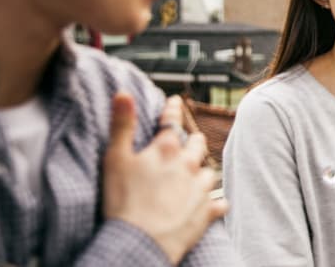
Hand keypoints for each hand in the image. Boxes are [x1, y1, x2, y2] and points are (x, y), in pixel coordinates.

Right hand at [102, 92, 227, 263]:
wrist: (140, 242)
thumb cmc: (123, 200)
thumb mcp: (115, 158)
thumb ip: (122, 124)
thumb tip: (123, 92)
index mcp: (166, 150)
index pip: (171, 122)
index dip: (173, 109)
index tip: (175, 101)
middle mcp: (187, 165)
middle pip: (196, 144)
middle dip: (193, 141)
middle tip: (190, 141)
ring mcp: (199, 188)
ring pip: (208, 172)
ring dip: (202, 172)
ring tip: (197, 175)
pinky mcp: (206, 212)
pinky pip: (219, 204)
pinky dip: (217, 203)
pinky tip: (216, 205)